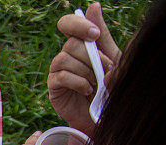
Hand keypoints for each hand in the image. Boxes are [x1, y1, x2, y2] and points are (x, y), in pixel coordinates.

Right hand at [48, 2, 120, 134]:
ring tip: (95, 83)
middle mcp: (66, 54)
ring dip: (85, 71)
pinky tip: (87, 90)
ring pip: (64, 59)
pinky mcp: (53, 86)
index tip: (94, 35)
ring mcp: (58, 70)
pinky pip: (60, 76)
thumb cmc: (109, 85)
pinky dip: (78, 82)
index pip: (67, 24)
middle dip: (91, 57)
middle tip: (104, 69)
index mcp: (80, 44)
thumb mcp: (112, 58)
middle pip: (70, 44)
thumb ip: (102, 34)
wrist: (103, 113)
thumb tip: (93, 6)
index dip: (77, 25)